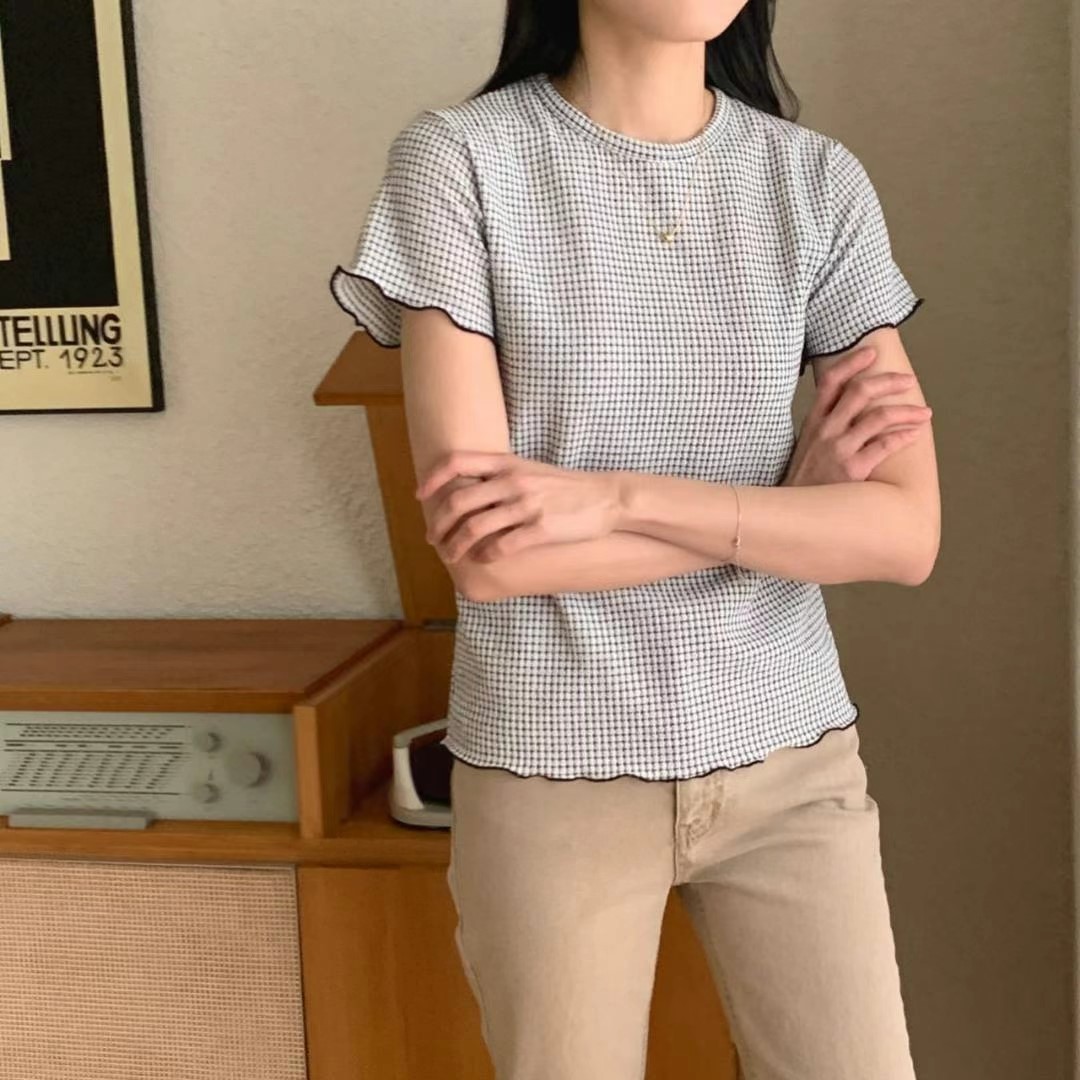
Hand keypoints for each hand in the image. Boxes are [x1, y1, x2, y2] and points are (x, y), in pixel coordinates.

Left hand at [414, 450, 622, 562]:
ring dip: (456, 546)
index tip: (420, 496)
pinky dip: (486, 555)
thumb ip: (499, 476)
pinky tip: (483, 559)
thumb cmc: (565, 487)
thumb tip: (466, 490)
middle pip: (458, 502)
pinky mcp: (541, 528)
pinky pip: (502, 546)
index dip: (432, 479)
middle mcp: (513, 481)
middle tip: (433, 539)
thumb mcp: (529, 470)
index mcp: (507, 463)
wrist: (608, 497)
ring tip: (451, 556)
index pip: (456, 462)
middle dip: (439, 524)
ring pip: (475, 527)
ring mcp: (527, 505)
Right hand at [783, 347, 932, 485]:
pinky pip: (885, 445)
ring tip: (924, 412)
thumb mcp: (806, 448)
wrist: (794, 514)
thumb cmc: (805, 482)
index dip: (852, 362)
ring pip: (879, 416)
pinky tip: (915, 434)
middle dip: (889, 381)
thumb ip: (823, 428)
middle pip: (860, 391)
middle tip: (908, 381)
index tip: (872, 352)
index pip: (832, 381)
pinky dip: (905, 436)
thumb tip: (847, 412)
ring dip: (907, 410)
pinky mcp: (852, 469)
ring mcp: (838, 449)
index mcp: (813, 422)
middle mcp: (825, 431)